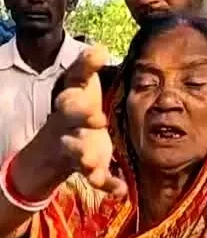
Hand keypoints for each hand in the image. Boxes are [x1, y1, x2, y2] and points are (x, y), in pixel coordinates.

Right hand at [52, 46, 126, 196]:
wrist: (55, 146)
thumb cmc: (77, 106)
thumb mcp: (79, 86)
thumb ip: (88, 67)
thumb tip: (100, 46)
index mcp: (69, 101)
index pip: (71, 87)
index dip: (82, 78)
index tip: (98, 63)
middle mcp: (68, 124)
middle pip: (70, 118)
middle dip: (82, 117)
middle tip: (98, 119)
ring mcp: (76, 147)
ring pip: (76, 151)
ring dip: (85, 157)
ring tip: (91, 164)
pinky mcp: (87, 167)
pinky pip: (96, 178)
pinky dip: (107, 185)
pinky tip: (121, 191)